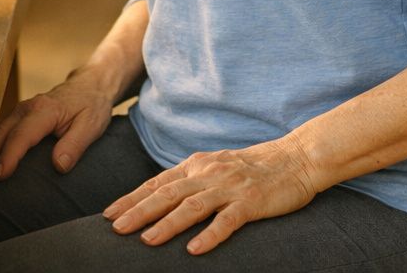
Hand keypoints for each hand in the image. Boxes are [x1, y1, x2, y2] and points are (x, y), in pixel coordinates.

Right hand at [0, 72, 116, 178]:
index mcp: (45, 110)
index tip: (1, 175)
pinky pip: (3, 129)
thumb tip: (59, 166)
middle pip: (2, 132)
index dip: (10, 156)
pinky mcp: (21, 114)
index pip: (22, 135)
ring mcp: (22, 109)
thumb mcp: (91, 126)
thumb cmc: (92, 105)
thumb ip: (75, 145)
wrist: (91, 84)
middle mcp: (28, 107)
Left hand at [101, 137, 321, 255]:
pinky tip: (194, 250)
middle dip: (139, 211)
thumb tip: (161, 197)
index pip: (158, 183)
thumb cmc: (255, 167)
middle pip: (167, 194)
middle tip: (115, 228)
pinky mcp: (251, 201)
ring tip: (146, 240)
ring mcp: (230, 187)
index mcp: (198, 166)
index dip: (132, 198)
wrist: (297, 157)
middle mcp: (209, 174)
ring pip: (192, 207)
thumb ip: (192, 180)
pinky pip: (227, 220)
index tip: (109, 214)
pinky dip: (210, 235)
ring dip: (167, 224)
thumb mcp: (217, 167)